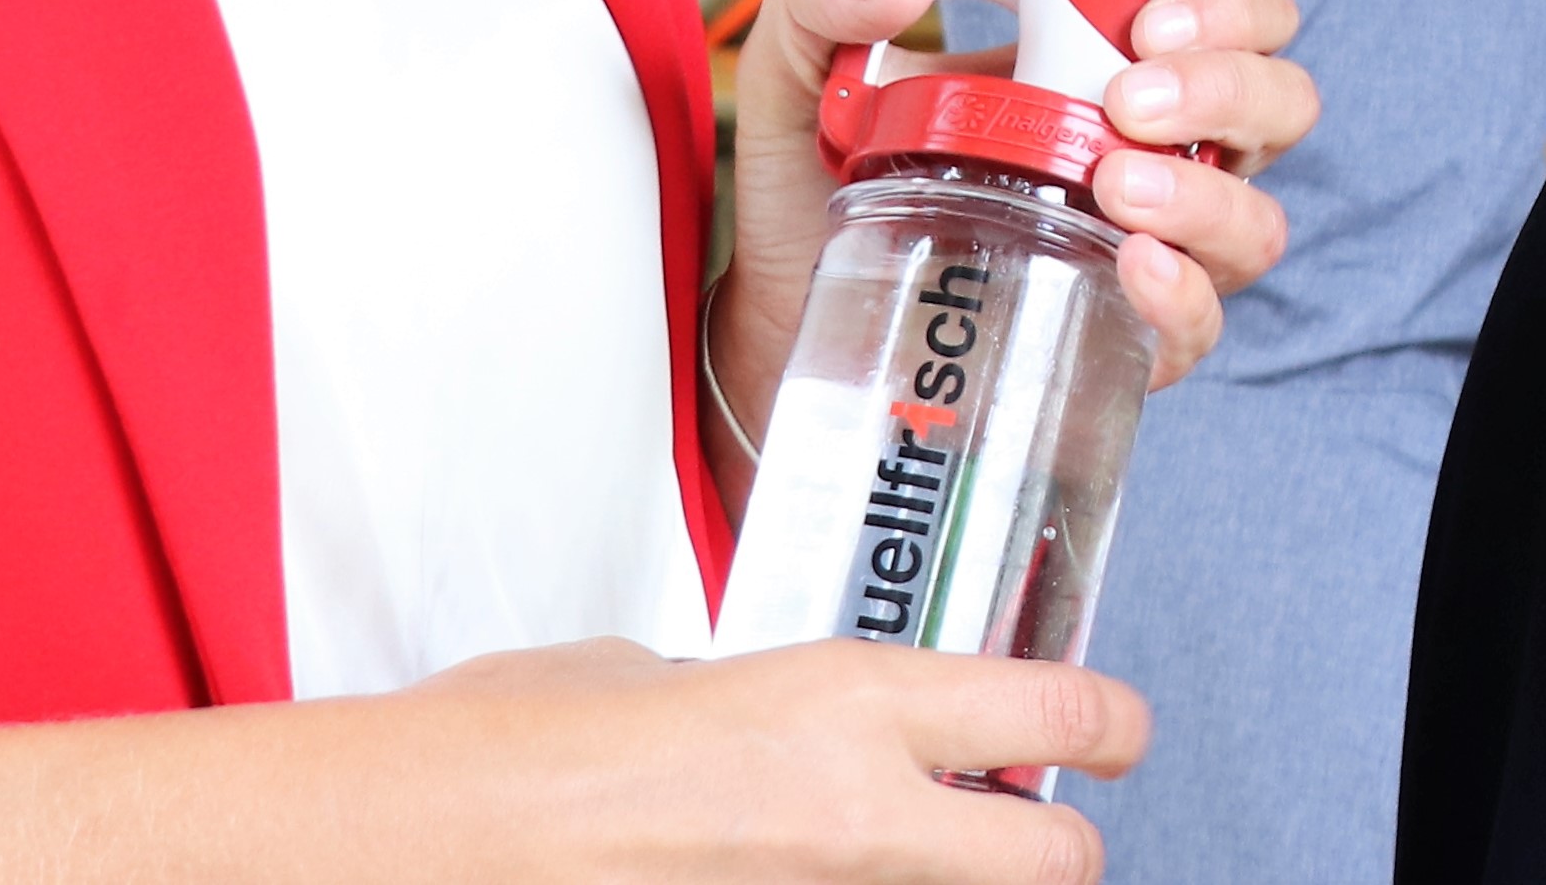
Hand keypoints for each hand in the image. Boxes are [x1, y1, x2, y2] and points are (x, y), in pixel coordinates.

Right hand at [397, 637, 1137, 883]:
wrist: (428, 842)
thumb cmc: (511, 748)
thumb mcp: (652, 680)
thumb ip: (744, 705)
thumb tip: (762, 726)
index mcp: (841, 706)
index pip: (1051, 710)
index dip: (1108, 724)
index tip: (1118, 731)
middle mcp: (860, 819)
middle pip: (1057, 863)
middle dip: (1058, 851)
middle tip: (1032, 830)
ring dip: (945, 880)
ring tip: (886, 855)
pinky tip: (785, 874)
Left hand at [713, 0, 1321, 479]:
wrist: (786, 316)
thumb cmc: (821, 181)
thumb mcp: (800, 64)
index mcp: (1110, 69)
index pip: (1242, 21)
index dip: (1231, 12)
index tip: (1151, 29)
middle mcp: (1154, 156)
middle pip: (1280, 109)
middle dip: (1228, 93)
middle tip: (1127, 104)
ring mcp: (1147, 254)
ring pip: (1256, 224)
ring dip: (1204, 198)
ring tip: (1114, 186)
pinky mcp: (1122, 346)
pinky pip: (1200, 326)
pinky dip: (1181, 295)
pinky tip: (1129, 266)